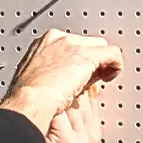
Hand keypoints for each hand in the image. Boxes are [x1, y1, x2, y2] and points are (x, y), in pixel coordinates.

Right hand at [0, 29, 122, 134]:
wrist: (29, 102)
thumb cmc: (27, 98)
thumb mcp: (36, 80)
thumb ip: (51, 74)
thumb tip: (64, 81)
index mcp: (44, 43)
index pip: (71, 44)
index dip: (79, 60)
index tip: (81, 75)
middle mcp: (58, 40)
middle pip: (87, 43)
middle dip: (92, 60)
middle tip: (92, 80)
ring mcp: (72, 46)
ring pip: (100, 47)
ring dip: (103, 63)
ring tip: (103, 79)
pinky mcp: (86, 56)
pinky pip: (112, 54)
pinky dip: (115, 65)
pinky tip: (111, 77)